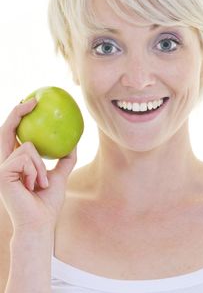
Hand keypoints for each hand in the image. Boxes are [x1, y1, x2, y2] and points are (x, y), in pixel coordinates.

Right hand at [0, 99, 76, 231]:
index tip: (32, 103)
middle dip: (17, 112)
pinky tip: (34, 186)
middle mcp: (4, 162)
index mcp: (15, 163)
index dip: (18, 117)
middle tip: (32, 101)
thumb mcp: (60, 175)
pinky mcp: (1, 172)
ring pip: (27, 146)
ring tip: (41, 183)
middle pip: (6, 130)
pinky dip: (37, 170)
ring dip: (41, 165)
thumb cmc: (47, 202)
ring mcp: (0, 167)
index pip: (13, 135)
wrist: (40, 223)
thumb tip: (74, 141)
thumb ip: (64, 159)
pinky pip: (27, 157)